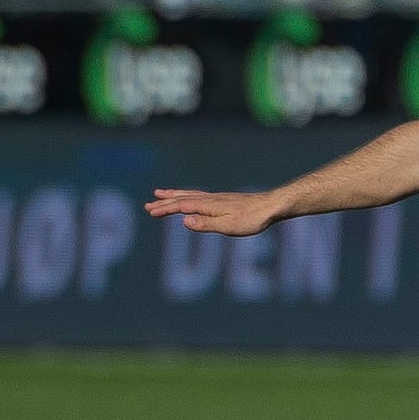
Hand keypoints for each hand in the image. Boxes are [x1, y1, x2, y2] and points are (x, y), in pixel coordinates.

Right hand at [145, 188, 279, 235]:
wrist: (271, 206)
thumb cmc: (252, 219)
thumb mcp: (228, 226)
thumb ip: (206, 224)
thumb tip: (184, 221)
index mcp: (208, 205)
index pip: (181, 206)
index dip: (165, 209)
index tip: (150, 211)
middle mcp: (210, 199)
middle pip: (182, 199)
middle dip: (164, 202)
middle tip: (147, 205)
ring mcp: (217, 198)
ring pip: (190, 195)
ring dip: (174, 195)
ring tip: (161, 193)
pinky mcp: (224, 200)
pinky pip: (199, 196)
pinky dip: (188, 195)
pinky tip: (190, 199)